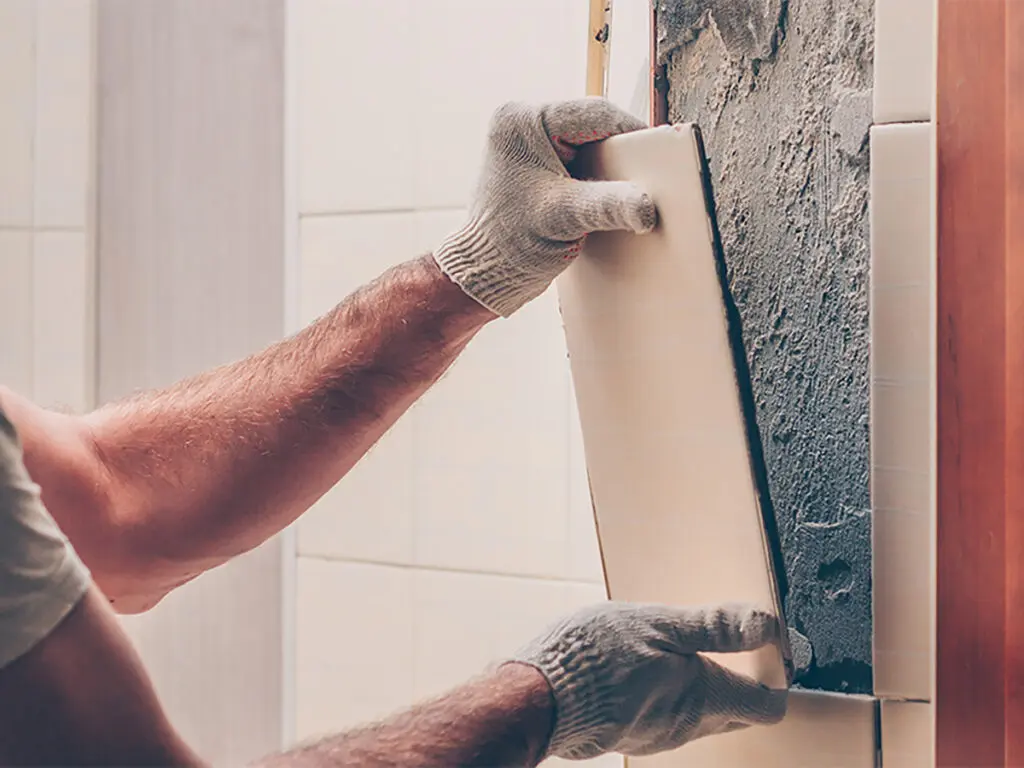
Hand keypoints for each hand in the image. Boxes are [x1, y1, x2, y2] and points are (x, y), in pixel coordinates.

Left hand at [433, 98, 656, 316]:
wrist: (485, 272)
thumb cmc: (510, 243)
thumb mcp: (565, 218)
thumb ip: (608, 206)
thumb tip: (648, 206)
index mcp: (521, 120)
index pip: (594, 114)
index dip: (631, 133)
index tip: (659, 154)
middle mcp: (521, 123)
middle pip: (592, 127)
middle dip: (620, 152)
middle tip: (647, 174)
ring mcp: (527, 143)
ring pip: (588, 143)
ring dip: (610, 165)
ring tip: (630, 186)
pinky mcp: (534, 164)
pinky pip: (577, 159)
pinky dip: (596, 176)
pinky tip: (608, 195)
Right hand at [510, 602, 787, 760]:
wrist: (538, 696)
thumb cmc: (596, 656)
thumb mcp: (659, 624)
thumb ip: (715, 627)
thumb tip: (767, 625)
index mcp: (703, 695)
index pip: (767, 706)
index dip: (778, 676)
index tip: (770, 647)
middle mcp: (688, 726)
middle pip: (737, 711)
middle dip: (743, 679)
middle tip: (728, 641)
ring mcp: (659, 736)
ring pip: (701, 714)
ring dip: (701, 684)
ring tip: (676, 647)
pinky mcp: (632, 735)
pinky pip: (668, 716)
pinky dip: (671, 693)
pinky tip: (645, 667)